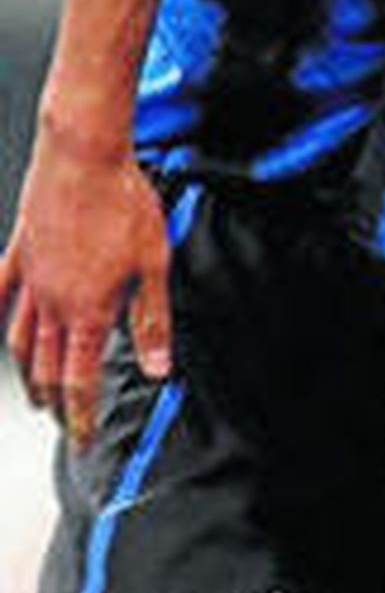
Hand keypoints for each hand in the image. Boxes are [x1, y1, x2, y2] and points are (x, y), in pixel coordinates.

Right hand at [1, 112, 172, 448]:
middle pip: (46, 368)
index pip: (80, 379)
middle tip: (65, 423)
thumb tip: (157, 367)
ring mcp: (30, 278)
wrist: (84, 154)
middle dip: (57, 403)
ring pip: (20, 339)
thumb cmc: (123, 202)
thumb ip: (152, 320)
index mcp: (87, 310)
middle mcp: (51, 302)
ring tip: (37, 393)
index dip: (81, 414)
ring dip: (29, 373)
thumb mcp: (153, 264)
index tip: (83, 437)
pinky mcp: (20, 252)